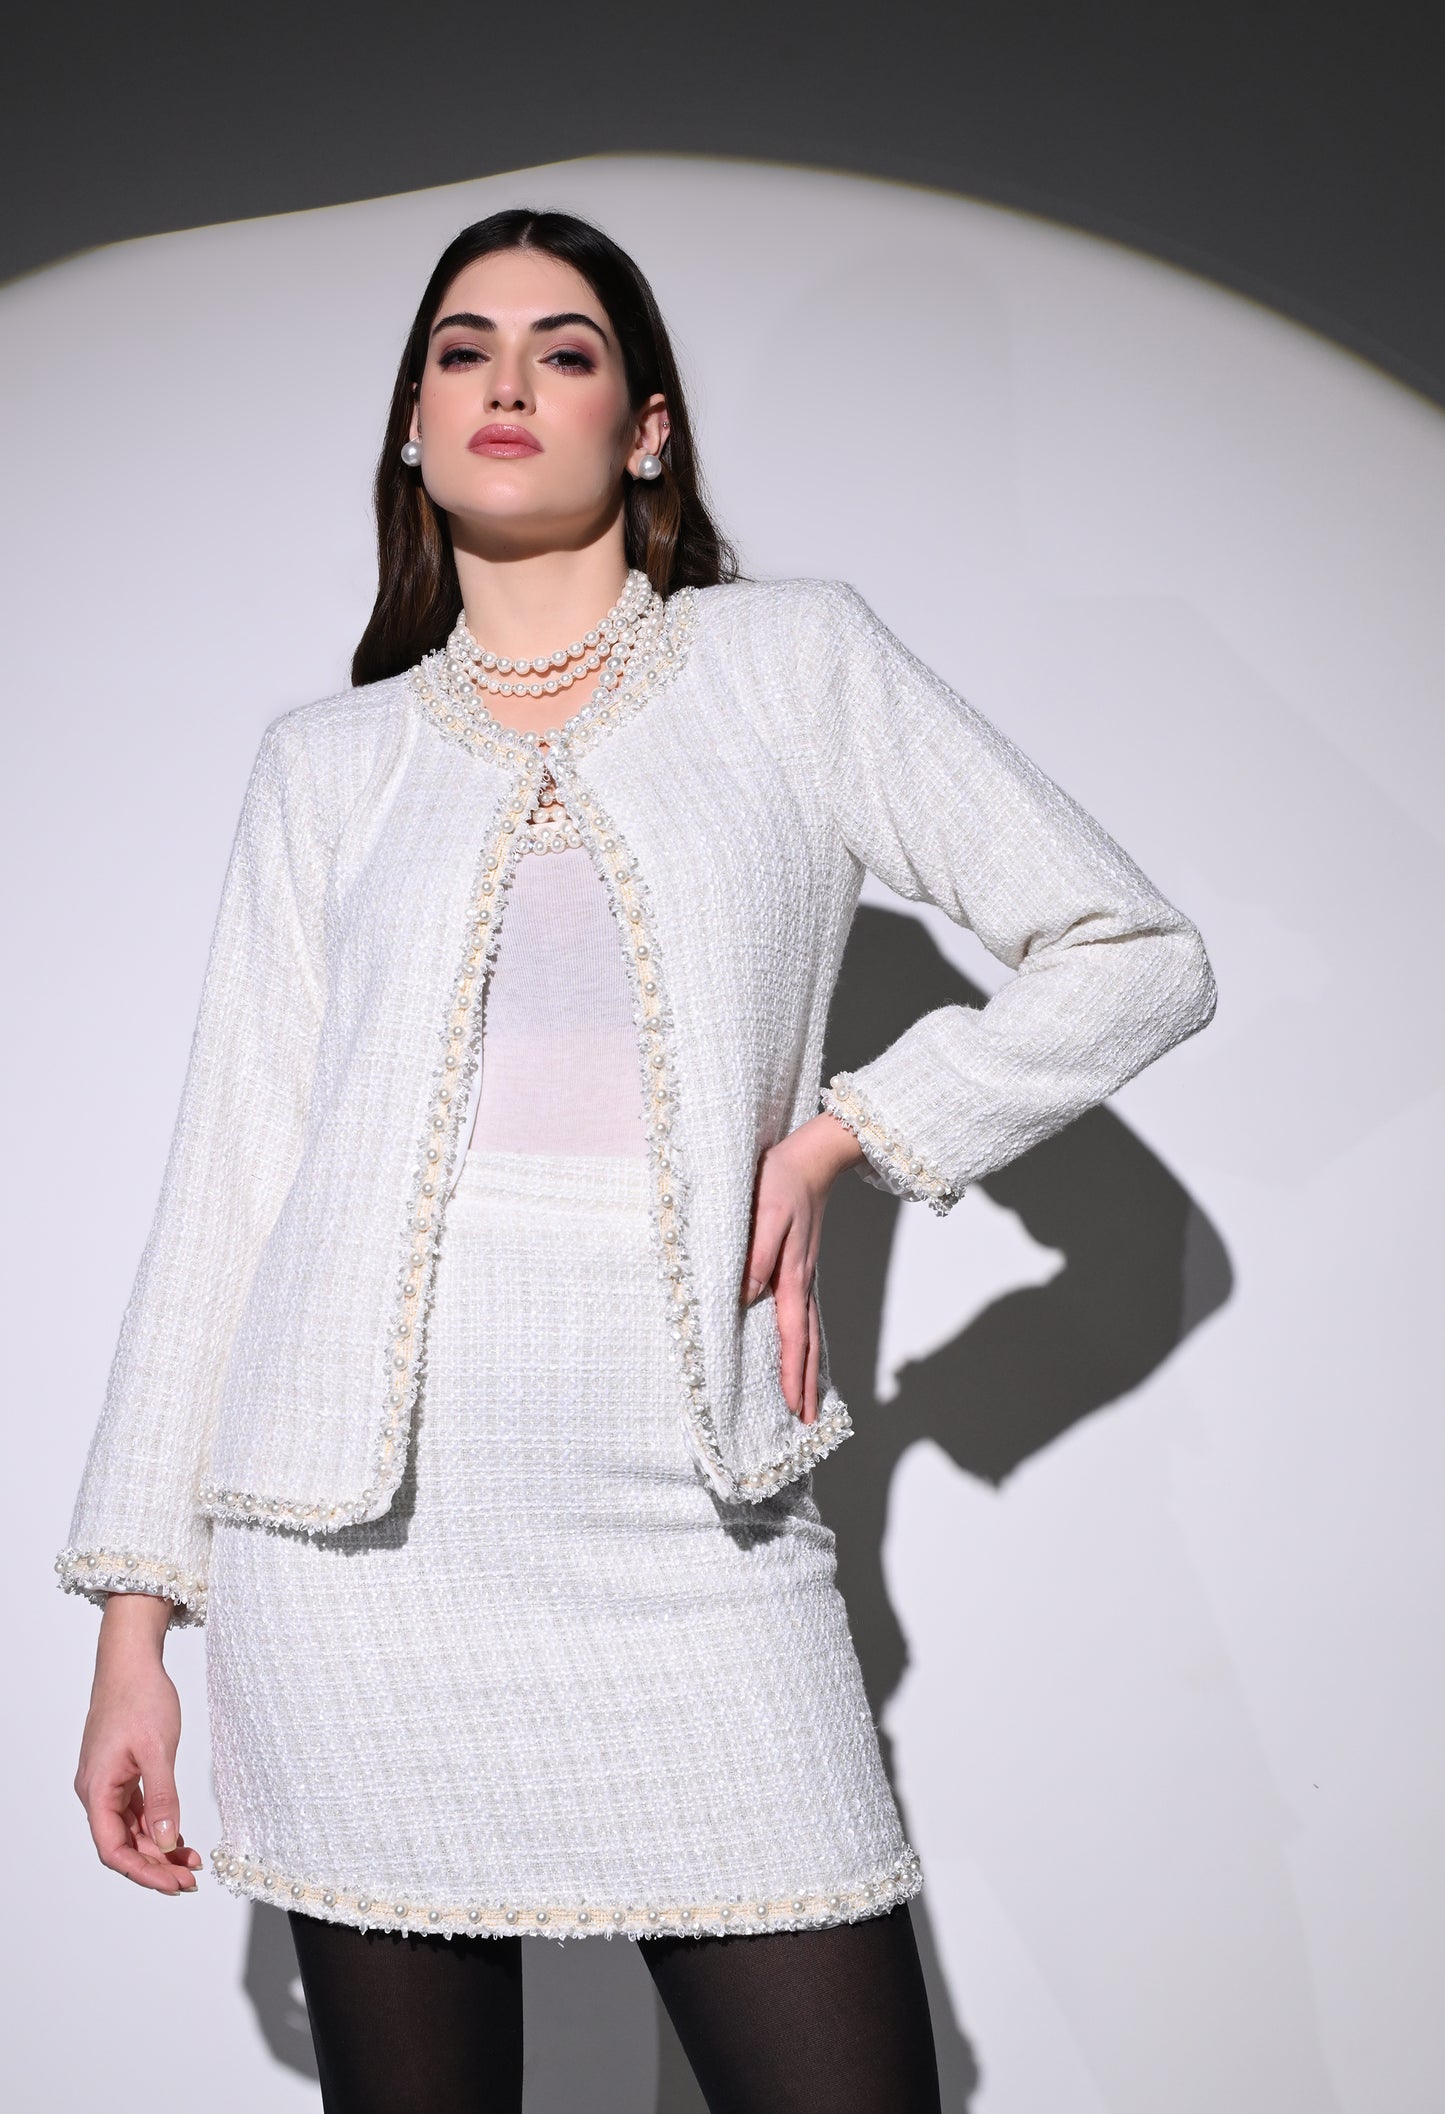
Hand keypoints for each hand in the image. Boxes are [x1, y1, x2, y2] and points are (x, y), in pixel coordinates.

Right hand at [75, 1593, 201, 1894]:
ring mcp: (108, 1783)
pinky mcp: (120, 1773)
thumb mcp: (158, 1749)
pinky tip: (179, 1837)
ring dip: (158, 1848)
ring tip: (191, 1863)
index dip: (142, 1871)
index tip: (173, 1884)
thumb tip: (166, 1841)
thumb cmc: (140, 1697)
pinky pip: (136, 1811)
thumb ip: (162, 1798)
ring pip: (130, 1829)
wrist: (131, 1661)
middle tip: (190, 1880)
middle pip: (122, 1844)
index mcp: (97, 1789)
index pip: (113, 1848)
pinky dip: (156, 1825)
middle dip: (155, 1865)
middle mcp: (97, 1791)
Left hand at [741, 1112, 863, 1423]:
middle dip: (807, 1384)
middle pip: (807, 1343)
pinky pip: (805, 1313)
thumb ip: (755, 1255)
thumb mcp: (762, 1213)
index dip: (792, 1374)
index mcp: (791, 1275)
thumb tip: (745, 1299)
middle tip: (810, 1422)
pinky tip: (802, 1346)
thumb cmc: (781, 1179)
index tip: (794, 1409)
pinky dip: (806, 1340)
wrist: (813, 1154)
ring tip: (810, 1398)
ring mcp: (805, 1274)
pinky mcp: (801, 1264)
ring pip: (809, 1331)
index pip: (792, 1336)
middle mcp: (802, 1281)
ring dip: (809, 1367)